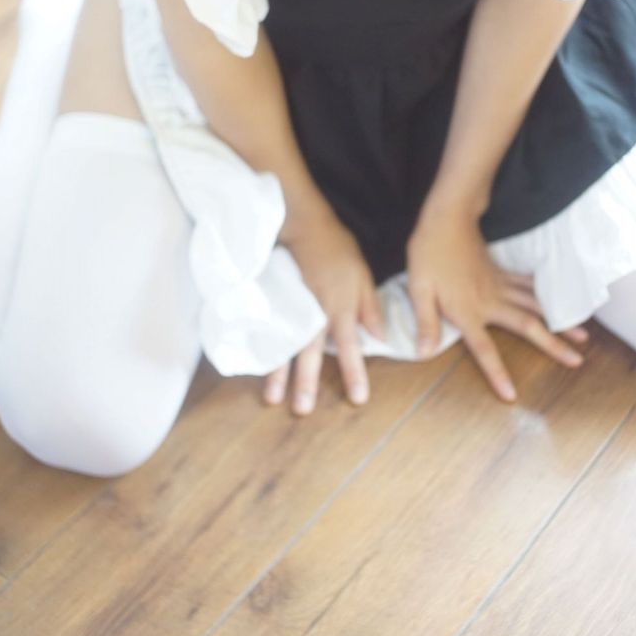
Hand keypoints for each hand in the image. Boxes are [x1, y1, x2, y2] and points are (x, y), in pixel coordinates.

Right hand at [263, 206, 385, 414]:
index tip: (357, 399)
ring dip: (278, 374)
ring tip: (272, 398)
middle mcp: (315, 312)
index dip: (354, 374)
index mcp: (341, 307)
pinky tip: (254, 368)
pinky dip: (262, 349)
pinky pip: (269, 329)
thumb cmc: (337, 249)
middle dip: (306, 383)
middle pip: (311, 353)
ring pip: (285, 345)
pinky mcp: (275, 301)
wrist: (302, 225)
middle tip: (302, 411)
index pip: (349, 348)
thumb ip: (370, 308)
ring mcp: (292, 307)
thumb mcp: (363, 275)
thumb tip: (380, 338)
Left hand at [406, 207, 588, 401]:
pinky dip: (547, 294)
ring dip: (560, 320)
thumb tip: (423, 353)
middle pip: (527, 326)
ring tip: (583, 335)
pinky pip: (530, 285)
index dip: (497, 372)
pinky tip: (562, 300)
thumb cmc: (428, 255)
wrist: (446, 220)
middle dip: (554, 344)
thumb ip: (425, 323)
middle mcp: (491, 301)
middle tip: (578, 360)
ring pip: (536, 305)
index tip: (512, 395)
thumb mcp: (418, 290)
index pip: (484, 349)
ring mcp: (500, 285)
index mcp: (467, 312)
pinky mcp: (502, 272)